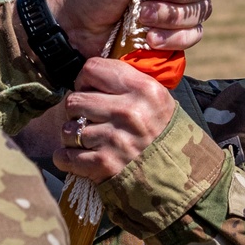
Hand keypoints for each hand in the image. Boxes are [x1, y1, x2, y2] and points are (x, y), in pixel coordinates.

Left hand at [53, 58, 174, 182]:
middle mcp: (129, 111)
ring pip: (68, 129)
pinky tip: (80, 157)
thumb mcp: (157, 98)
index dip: (84, 79)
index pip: (92, 68)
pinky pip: (66, 156)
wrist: (178, 176)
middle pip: (75, 99)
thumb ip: (128, 82)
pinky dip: (67, 158)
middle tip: (87, 117)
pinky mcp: (105, 164)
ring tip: (89, 139)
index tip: (89, 89)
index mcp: (143, 89)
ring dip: (73, 136)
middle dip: (76, 110)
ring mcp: (115, 139)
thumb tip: (92, 73)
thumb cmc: (162, 134)